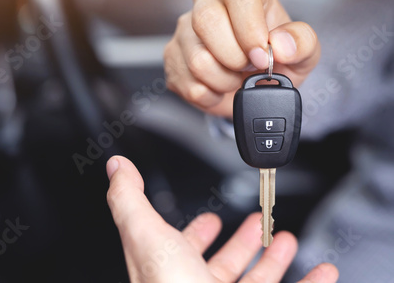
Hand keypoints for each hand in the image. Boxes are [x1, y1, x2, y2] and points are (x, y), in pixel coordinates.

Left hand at [106, 156, 337, 282]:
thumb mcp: (147, 236)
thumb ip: (130, 200)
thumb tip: (116, 168)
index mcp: (170, 268)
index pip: (180, 246)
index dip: (196, 231)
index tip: (210, 220)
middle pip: (221, 264)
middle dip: (241, 242)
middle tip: (254, 224)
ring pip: (254, 281)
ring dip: (272, 259)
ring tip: (285, 240)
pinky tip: (324, 272)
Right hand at [164, 0, 319, 117]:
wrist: (254, 88)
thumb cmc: (277, 61)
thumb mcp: (304, 53)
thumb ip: (302, 43)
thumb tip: (281, 44)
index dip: (250, 26)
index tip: (261, 55)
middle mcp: (207, 6)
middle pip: (206, 21)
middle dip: (234, 57)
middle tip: (249, 68)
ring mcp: (185, 33)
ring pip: (198, 61)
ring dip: (225, 81)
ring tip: (235, 78)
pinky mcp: (173, 60)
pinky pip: (190, 85)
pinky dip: (211, 96)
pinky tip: (219, 87)